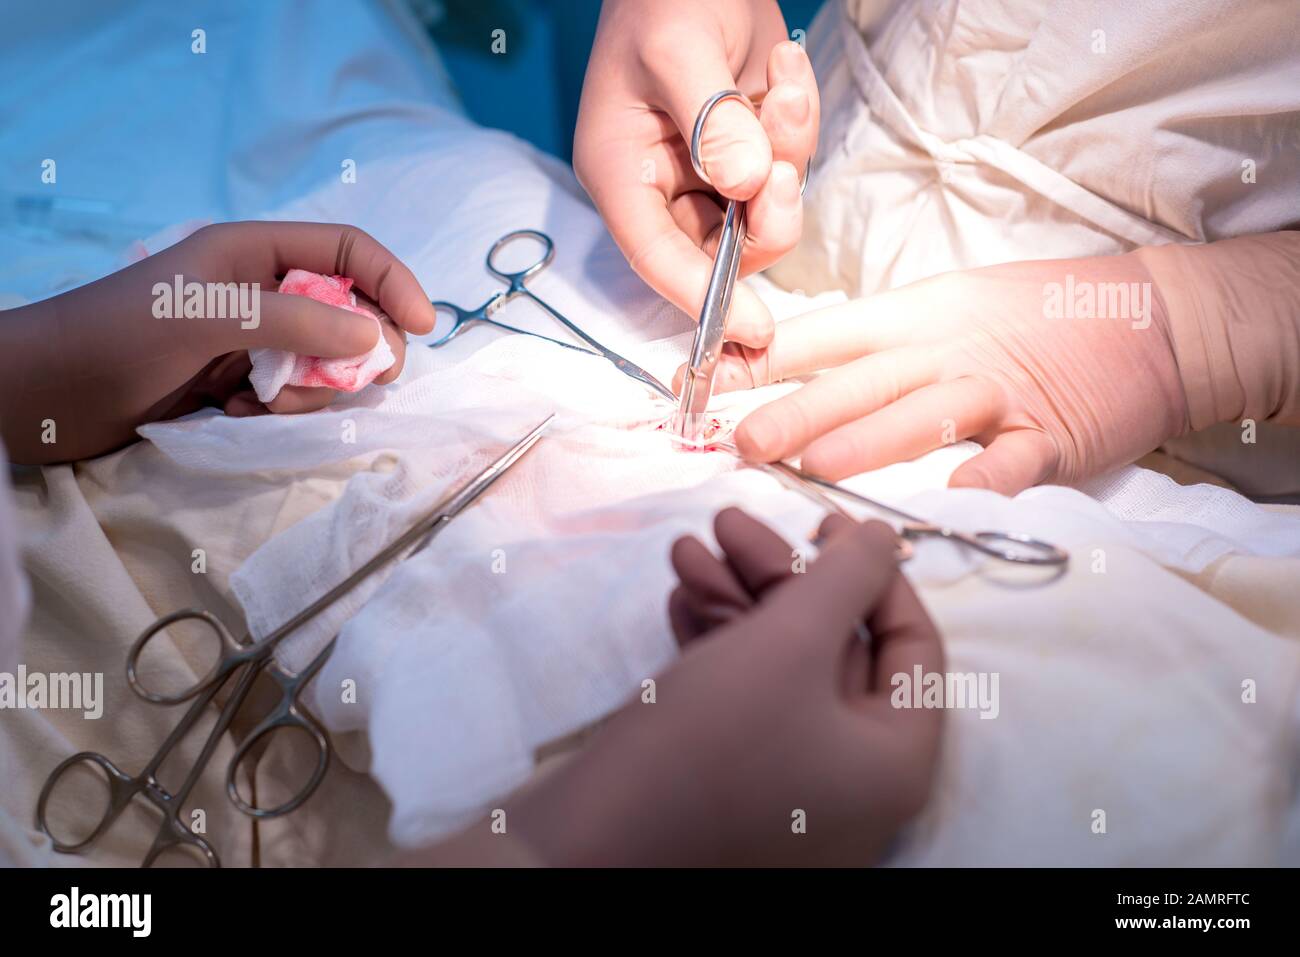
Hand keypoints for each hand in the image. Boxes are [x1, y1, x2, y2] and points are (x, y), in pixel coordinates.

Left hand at [0, 221, 436, 463]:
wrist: (49, 393)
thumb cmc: (121, 335)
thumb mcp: (211, 316)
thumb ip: (296, 320)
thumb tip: (374, 337)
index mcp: (257, 251)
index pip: (350, 251)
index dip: (394, 281)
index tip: (424, 326)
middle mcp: (262, 291)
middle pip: (351, 313)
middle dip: (357, 352)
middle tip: (348, 385)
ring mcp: (251, 340)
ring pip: (325, 364)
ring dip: (311, 392)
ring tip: (264, 405)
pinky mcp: (236, 383)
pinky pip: (291, 397)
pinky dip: (278, 413)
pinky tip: (236, 416)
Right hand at [505, 508, 943, 865]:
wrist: (589, 845)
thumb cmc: (707, 743)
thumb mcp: (788, 643)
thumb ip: (846, 578)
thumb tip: (881, 536)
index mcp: (895, 760)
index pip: (913, 646)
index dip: (872, 574)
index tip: (822, 522)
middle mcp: (853, 779)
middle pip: (835, 648)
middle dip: (778, 577)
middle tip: (728, 521)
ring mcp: (791, 785)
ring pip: (780, 666)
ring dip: (735, 599)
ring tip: (683, 549)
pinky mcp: (732, 782)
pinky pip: (743, 699)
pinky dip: (715, 643)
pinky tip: (678, 597)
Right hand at [574, 0, 818, 348]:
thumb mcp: (679, 51)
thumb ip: (713, 121)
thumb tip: (748, 185)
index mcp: (622, 174)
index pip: (657, 257)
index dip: (703, 298)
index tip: (754, 328)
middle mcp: (663, 187)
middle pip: (721, 250)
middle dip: (764, 214)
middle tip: (781, 164)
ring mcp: (710, 173)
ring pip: (765, 213)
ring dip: (789, 152)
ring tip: (781, 83)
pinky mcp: (750, 153)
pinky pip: (790, 169)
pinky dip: (799, 125)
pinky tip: (782, 68)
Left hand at [703, 253, 1190, 493]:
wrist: (1150, 320)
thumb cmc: (1033, 317)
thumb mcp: (946, 308)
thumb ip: (876, 344)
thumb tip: (789, 369)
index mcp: (913, 317)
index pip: (823, 335)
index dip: (761, 358)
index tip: (704, 379)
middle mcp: (945, 351)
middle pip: (860, 382)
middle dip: (797, 412)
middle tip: (742, 443)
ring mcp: (998, 393)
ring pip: (924, 416)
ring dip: (869, 444)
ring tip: (817, 471)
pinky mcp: (1049, 434)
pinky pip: (1010, 460)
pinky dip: (982, 478)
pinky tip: (949, 498)